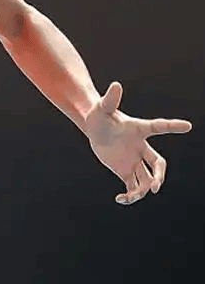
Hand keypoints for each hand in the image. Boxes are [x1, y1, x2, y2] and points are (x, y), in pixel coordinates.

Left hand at [84, 81, 191, 204]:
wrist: (94, 129)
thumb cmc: (100, 116)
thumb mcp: (102, 108)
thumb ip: (110, 99)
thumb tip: (116, 84)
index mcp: (139, 130)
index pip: (158, 127)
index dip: (173, 126)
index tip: (188, 125)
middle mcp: (141, 147)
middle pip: (158, 163)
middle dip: (160, 174)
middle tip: (156, 185)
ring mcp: (135, 160)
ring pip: (146, 178)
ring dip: (143, 189)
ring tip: (131, 196)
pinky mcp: (125, 170)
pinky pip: (132, 186)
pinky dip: (130, 195)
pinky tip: (120, 199)